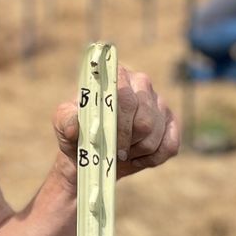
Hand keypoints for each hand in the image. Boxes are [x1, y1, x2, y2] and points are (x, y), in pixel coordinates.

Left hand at [53, 65, 180, 180]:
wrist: (94, 154)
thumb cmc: (79, 133)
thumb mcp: (64, 126)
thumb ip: (66, 121)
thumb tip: (74, 125)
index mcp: (115, 77)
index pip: (124, 96)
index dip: (119, 124)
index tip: (109, 142)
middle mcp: (141, 83)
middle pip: (144, 119)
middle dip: (128, 142)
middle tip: (114, 151)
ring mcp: (158, 102)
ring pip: (156, 134)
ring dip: (138, 151)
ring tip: (122, 153)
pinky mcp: (171, 121)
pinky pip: (170, 144)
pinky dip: (153, 158)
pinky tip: (138, 157)